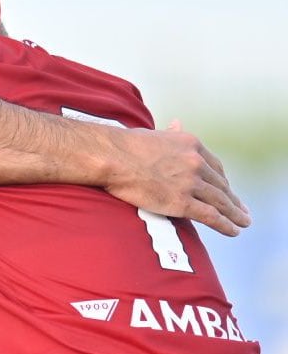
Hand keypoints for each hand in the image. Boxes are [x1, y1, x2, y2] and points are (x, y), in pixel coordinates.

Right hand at [103, 125, 250, 236]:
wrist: (111, 157)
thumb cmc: (125, 145)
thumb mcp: (154, 133)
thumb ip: (170, 133)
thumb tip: (177, 124)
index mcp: (191, 144)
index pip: (214, 166)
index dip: (222, 180)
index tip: (226, 189)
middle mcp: (196, 163)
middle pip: (221, 185)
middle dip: (232, 199)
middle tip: (240, 209)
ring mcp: (191, 183)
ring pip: (221, 202)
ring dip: (235, 214)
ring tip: (242, 222)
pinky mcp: (182, 203)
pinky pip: (211, 216)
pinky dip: (226, 224)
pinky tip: (233, 230)